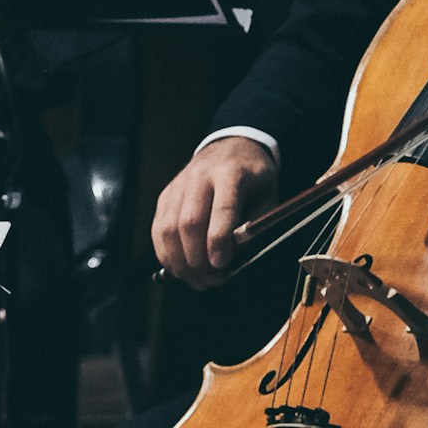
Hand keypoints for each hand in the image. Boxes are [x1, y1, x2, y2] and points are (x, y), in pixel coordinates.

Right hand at [151, 137, 277, 290]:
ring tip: (197, 280)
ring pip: (168, 228)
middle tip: (212, 281)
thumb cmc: (254, 177)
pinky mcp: (166, 195)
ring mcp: (178, 185)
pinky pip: (158, 229)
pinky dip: (166, 254)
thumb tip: (233, 257)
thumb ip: (254, 226)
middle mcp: (200, 176)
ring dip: (180, 262)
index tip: (222, 266)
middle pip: (189, 222)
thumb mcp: (268, 196)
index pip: (222, 208)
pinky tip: (180, 269)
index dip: (219, 240)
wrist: (231, 146)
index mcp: (231, 173)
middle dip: (198, 259)